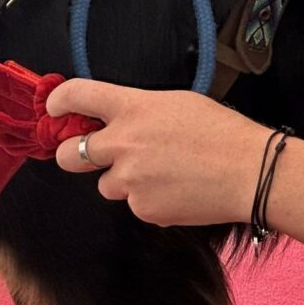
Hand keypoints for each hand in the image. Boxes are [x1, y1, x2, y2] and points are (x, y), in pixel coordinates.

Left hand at [47, 79, 269, 226]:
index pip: (76, 95)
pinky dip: (149, 200)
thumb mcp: (176, 102)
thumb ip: (138, 110)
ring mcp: (130, 180)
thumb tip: (118, 119)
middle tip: (90, 154)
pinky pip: (135, 205)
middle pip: (70, 154)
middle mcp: (122, 143)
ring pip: (106, 185)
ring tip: (161, 173)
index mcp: (132, 107)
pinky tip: (176, 190)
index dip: (57, 101)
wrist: (249, 171)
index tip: (54, 109)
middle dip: (74, 154)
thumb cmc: (220, 132)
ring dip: (123, 180)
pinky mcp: (143, 209)